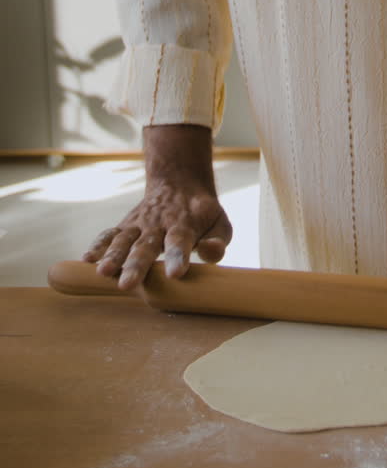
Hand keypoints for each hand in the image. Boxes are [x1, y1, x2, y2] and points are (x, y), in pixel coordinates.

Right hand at [82, 124, 231, 289]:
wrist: (178, 182)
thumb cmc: (202, 213)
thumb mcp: (219, 222)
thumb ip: (218, 240)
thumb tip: (211, 253)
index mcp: (184, 224)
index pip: (181, 241)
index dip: (178, 256)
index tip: (176, 273)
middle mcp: (159, 224)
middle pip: (146, 246)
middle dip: (137, 265)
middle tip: (128, 285)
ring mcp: (139, 224)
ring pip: (124, 240)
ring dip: (113, 256)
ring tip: (103, 273)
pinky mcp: (126, 226)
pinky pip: (109, 234)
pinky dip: (98, 245)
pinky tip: (86, 260)